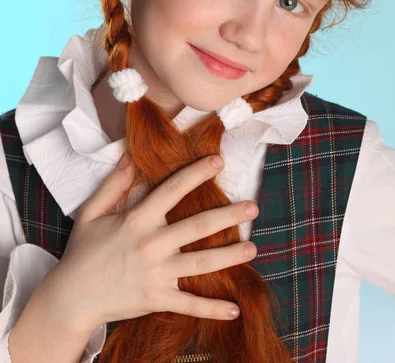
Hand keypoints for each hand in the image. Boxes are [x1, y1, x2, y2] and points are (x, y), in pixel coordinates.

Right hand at [43, 154, 257, 330]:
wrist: (72, 297)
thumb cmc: (83, 252)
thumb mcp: (92, 213)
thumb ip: (113, 184)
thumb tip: (130, 156)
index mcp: (137, 220)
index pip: (173, 190)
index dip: (197, 173)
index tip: (218, 161)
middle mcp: (152, 244)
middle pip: (198, 225)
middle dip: (229, 215)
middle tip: (253, 206)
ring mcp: (157, 273)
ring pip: (202, 261)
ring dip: (230, 256)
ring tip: (253, 248)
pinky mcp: (157, 298)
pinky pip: (189, 303)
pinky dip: (212, 309)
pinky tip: (235, 309)